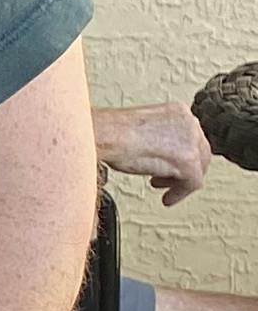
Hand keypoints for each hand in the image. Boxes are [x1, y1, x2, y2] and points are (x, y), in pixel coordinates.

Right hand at [91, 101, 210, 202]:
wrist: (109, 135)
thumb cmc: (113, 131)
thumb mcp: (142, 127)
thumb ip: (158, 136)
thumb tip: (158, 153)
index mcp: (178, 112)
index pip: (191, 137)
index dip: (181, 153)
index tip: (169, 164)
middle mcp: (189, 124)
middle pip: (200, 152)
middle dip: (184, 168)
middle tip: (167, 179)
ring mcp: (191, 142)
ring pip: (199, 167)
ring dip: (181, 181)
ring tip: (164, 188)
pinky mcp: (189, 161)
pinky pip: (193, 183)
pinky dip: (179, 193)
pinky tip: (168, 198)